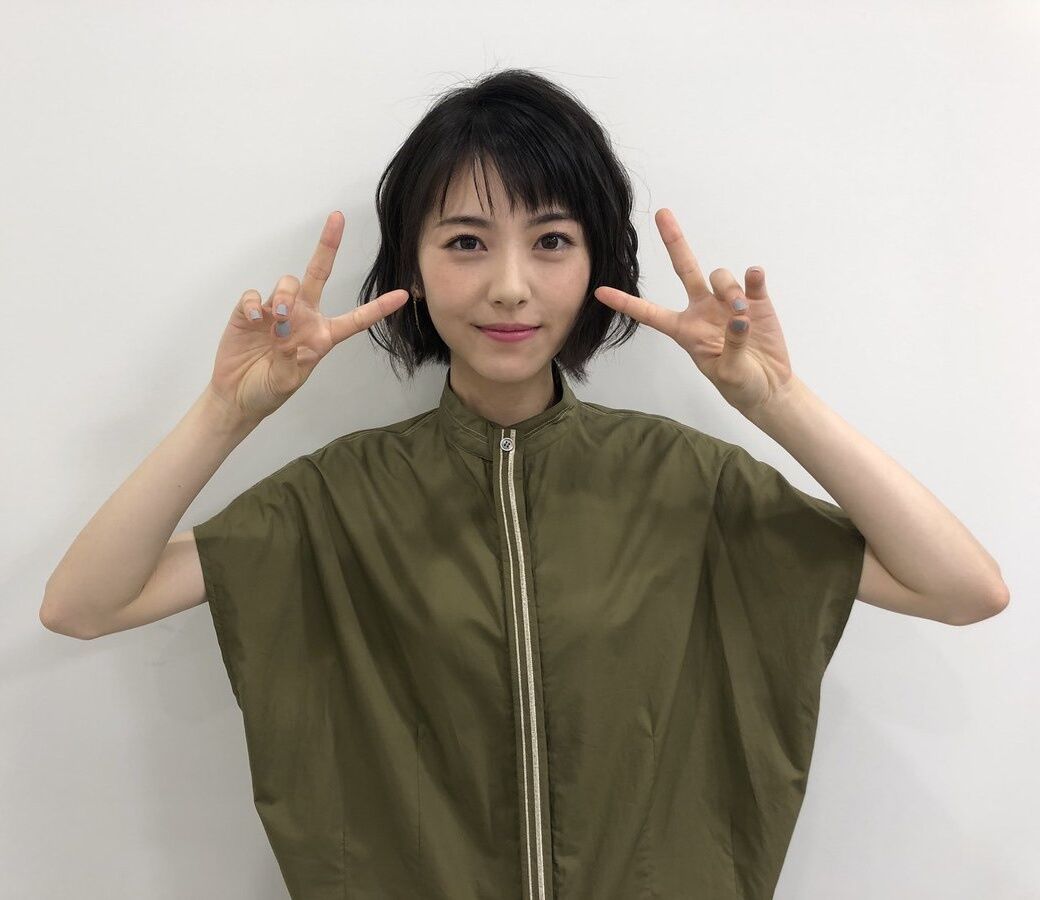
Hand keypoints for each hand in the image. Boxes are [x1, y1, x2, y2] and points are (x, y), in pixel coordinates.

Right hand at [205, 211, 408, 423]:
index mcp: (321, 336)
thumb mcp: (285, 384)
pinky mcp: (249, 312)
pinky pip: (254, 295)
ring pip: (288, 283)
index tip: (403, 295)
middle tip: (337, 218)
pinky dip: (253, 303)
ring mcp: (276, 311)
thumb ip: (293, 364)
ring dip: (285, 296)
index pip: (355, 319)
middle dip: (328, 245)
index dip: (379, 308)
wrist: (237, 396)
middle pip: (319, 273)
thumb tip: (295, 342)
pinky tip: (253, 319)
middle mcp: (303, 317)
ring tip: (278, 321)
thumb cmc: (267, 390)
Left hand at [593, 208, 796, 416]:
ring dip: (729, 289)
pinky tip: (755, 281)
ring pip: (720, 275)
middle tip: (662, 214)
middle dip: (674, 240)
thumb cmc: (740, 384)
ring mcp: (728, 301)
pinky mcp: (756, 299)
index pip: (650, 314)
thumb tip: (739, 317)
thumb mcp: (730, 374)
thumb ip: (732, 346)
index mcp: (685, 330)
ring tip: (741, 315)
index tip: (599, 291)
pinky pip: (751, 277)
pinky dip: (752, 277)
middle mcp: (702, 309)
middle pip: (684, 268)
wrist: (769, 386)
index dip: (626, 303)